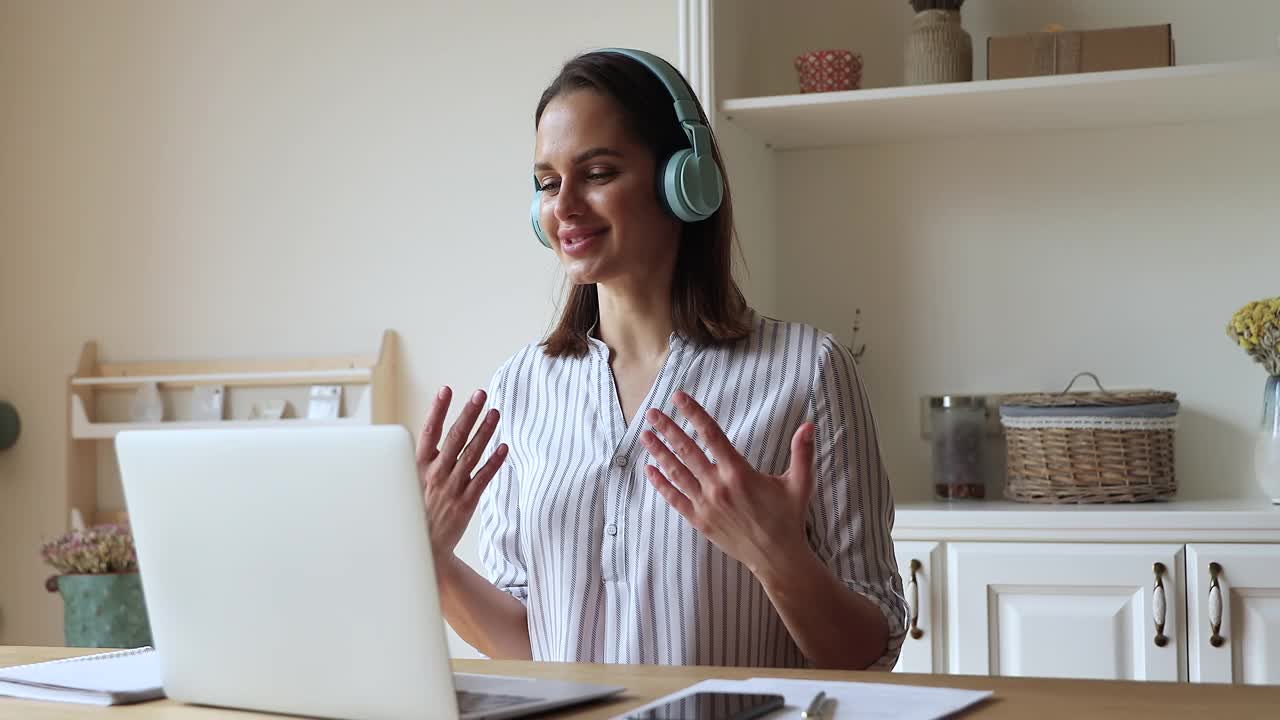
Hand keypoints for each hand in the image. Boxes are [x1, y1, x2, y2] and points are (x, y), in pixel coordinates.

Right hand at [417, 386, 507, 563]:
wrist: (422, 550)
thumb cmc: (417, 510)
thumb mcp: (410, 482)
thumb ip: (422, 458)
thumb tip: (433, 430)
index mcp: (417, 467)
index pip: (428, 432)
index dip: (437, 410)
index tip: (446, 390)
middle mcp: (434, 475)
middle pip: (454, 438)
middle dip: (468, 414)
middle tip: (480, 394)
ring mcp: (451, 489)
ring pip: (471, 455)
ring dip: (484, 432)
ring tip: (496, 412)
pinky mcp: (465, 503)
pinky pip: (482, 479)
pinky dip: (493, 463)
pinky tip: (504, 447)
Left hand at [640, 391, 815, 578]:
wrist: (777, 558)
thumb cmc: (788, 518)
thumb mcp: (800, 483)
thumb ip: (802, 452)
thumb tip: (809, 425)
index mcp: (739, 473)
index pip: (711, 435)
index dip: (694, 414)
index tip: (678, 398)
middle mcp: (718, 486)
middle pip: (686, 450)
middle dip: (667, 429)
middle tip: (652, 413)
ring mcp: (706, 504)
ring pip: (676, 472)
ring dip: (659, 452)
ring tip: (645, 435)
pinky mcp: (699, 521)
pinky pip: (674, 499)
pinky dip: (660, 484)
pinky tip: (649, 470)